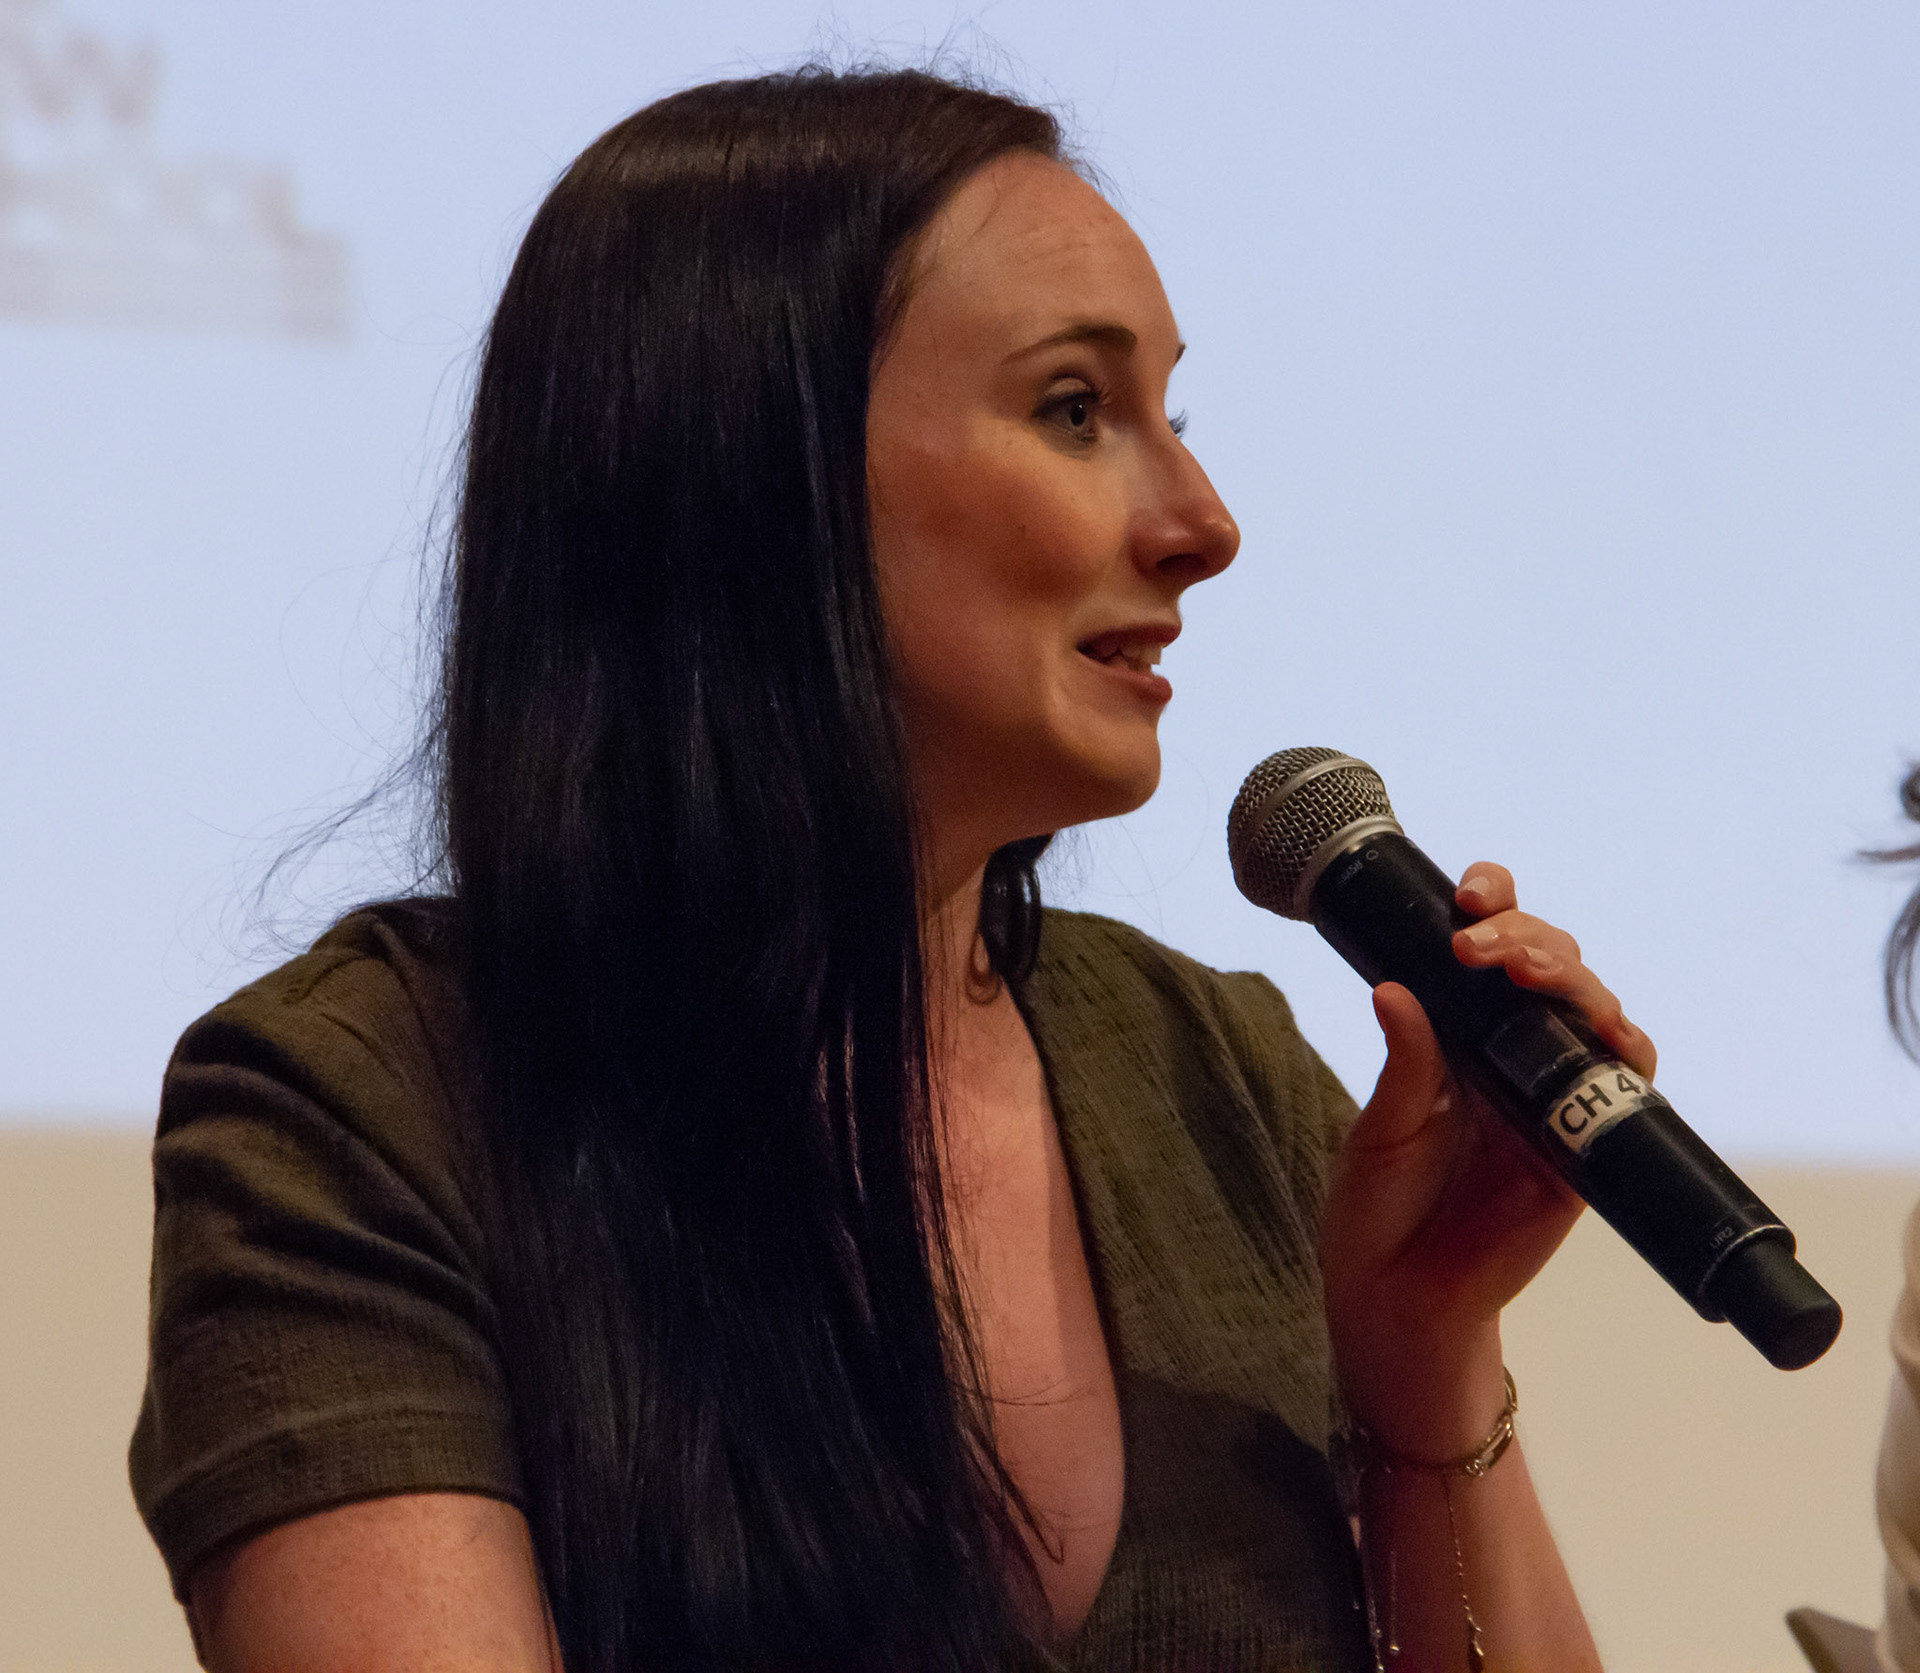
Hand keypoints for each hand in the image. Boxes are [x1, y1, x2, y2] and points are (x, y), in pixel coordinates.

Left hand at [1319, 862, 1656, 1459]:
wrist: (1399, 1302)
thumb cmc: (1378, 1213)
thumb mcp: (1381, 1130)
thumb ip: (1404, 1065)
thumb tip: (1395, 988)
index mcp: (1458, 1036)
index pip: (1491, 951)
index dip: (1495, 907)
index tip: (1468, 893)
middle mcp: (1513, 1055)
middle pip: (1551, 966)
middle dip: (1527, 935)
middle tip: (1478, 941)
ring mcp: (1554, 1097)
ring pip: (1592, 1009)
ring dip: (1570, 976)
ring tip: (1522, 969)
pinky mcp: (1585, 1146)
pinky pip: (1627, 1084)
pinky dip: (1625, 1047)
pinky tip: (1603, 1027)